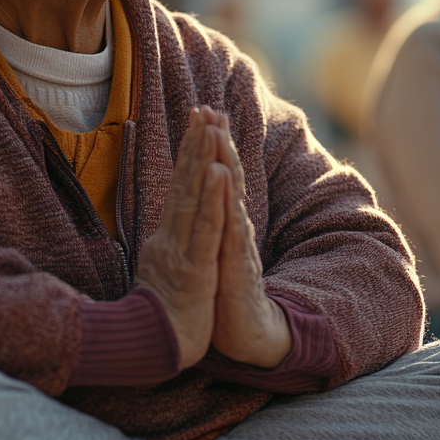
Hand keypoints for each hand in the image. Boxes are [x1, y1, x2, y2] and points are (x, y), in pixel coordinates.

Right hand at [134, 107, 226, 368]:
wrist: (148, 356)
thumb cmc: (159, 317)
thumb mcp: (162, 272)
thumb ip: (165, 245)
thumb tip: (163, 226)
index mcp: (167, 238)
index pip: (180, 187)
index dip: (189, 152)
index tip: (198, 120)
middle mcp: (170, 238)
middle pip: (185, 183)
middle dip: (195, 143)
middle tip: (203, 107)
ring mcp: (180, 252)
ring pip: (194, 198)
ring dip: (202, 160)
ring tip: (210, 127)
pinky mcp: (194, 271)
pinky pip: (206, 231)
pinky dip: (214, 201)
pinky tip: (220, 174)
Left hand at [203, 110, 292, 367]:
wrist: (246, 333)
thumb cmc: (223, 294)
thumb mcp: (207, 253)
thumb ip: (204, 226)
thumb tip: (193, 203)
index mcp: (220, 222)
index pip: (214, 176)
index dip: (207, 144)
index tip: (200, 113)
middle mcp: (231, 225)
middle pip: (225, 174)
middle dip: (217, 139)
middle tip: (209, 107)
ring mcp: (237, 241)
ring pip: (229, 193)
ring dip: (224, 159)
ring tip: (217, 130)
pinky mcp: (237, 261)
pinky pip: (230, 225)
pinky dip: (225, 199)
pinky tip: (223, 176)